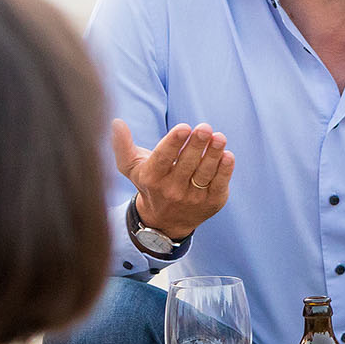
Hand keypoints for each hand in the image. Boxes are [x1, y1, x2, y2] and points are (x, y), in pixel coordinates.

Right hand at [112, 119, 232, 239]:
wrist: (165, 221)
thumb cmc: (149, 184)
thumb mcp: (131, 167)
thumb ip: (122, 145)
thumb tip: (116, 122)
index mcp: (152, 178)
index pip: (163, 158)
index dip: (174, 142)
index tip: (184, 127)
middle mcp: (172, 190)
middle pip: (187, 164)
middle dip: (197, 144)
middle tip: (205, 128)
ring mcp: (193, 198)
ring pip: (205, 173)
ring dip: (213, 155)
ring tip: (219, 138)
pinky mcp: (211, 202)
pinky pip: (219, 185)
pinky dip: (225, 171)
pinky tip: (228, 156)